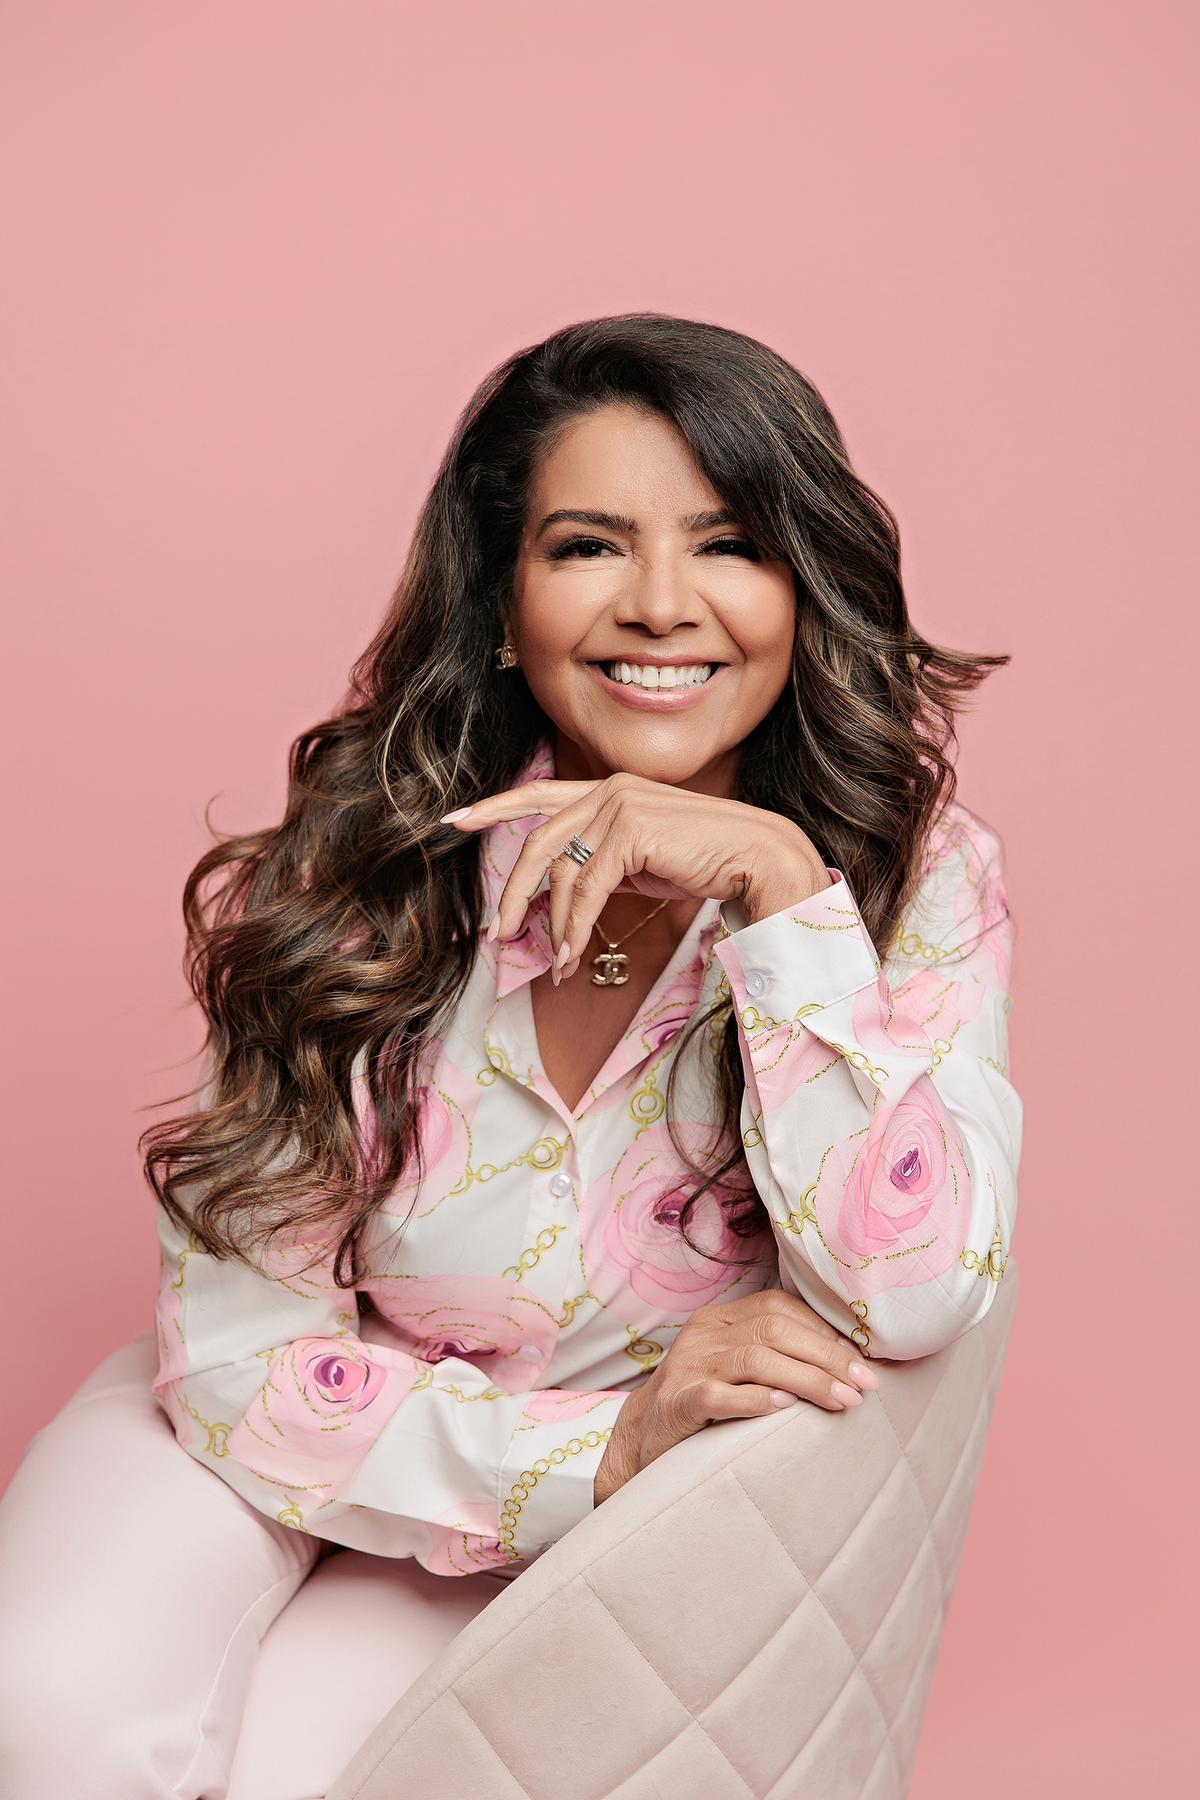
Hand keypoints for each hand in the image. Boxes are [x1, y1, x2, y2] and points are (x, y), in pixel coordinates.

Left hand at [440, 771, 830, 978]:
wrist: (759, 860)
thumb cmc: (706, 864)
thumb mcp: (641, 862)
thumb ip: (601, 864)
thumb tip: (560, 898)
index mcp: (609, 789)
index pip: (540, 794)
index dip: (496, 806)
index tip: (456, 820)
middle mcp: (609, 788)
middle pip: (539, 841)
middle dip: (513, 892)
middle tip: (498, 933)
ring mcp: (619, 803)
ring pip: (561, 871)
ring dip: (556, 925)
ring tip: (558, 964)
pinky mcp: (631, 829)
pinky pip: (586, 887)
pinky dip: (576, 925)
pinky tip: (574, 954)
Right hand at [592, 1288, 879, 1505]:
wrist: (640, 1437)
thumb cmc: (702, 1402)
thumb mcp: (735, 1368)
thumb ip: (775, 1356)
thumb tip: (845, 1362)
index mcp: (721, 1318)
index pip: (779, 1307)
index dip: (824, 1331)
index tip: (861, 1361)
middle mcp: (704, 1333)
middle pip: (773, 1330)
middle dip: (826, 1356)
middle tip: (865, 1385)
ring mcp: (688, 1365)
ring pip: (754, 1359)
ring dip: (807, 1379)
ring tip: (842, 1401)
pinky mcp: (678, 1402)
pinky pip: (719, 1395)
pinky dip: (756, 1400)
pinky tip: (785, 1408)